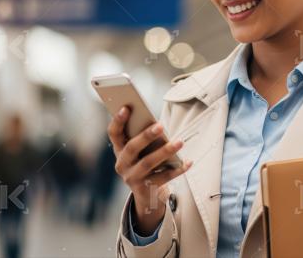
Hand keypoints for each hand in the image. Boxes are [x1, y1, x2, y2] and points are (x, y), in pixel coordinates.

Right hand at [107, 105, 191, 234]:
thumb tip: (158, 124)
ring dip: (165, 151)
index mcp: (119, 150)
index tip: (126, 107)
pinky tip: (188, 162)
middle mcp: (122, 164)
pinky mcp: (146, 189)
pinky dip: (177, 169)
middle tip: (161, 125)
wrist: (146, 196)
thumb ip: (144, 138)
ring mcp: (133, 178)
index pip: (114, 133)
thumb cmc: (145, 164)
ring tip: (180, 142)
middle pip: (132, 148)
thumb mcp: (141, 152)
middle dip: (146, 136)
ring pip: (148, 163)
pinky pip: (164, 177)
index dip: (118, 121)